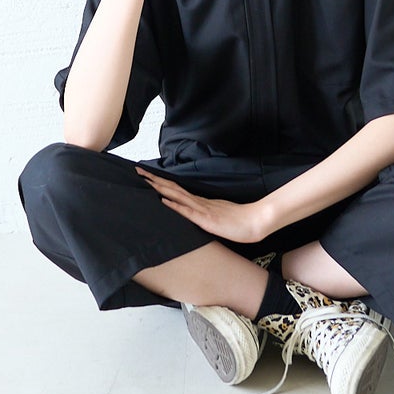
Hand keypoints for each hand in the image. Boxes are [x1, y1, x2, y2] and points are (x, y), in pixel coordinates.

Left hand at [135, 168, 270, 242]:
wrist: (255, 222)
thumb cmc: (239, 221)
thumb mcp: (217, 214)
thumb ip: (205, 211)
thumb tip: (191, 209)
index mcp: (200, 201)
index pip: (176, 189)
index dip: (160, 182)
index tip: (146, 175)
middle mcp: (199, 202)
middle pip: (173, 188)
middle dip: (154, 180)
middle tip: (138, 171)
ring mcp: (202, 209)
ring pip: (178, 196)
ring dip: (161, 188)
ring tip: (147, 181)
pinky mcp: (207, 219)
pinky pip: (188, 212)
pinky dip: (175, 206)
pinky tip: (165, 201)